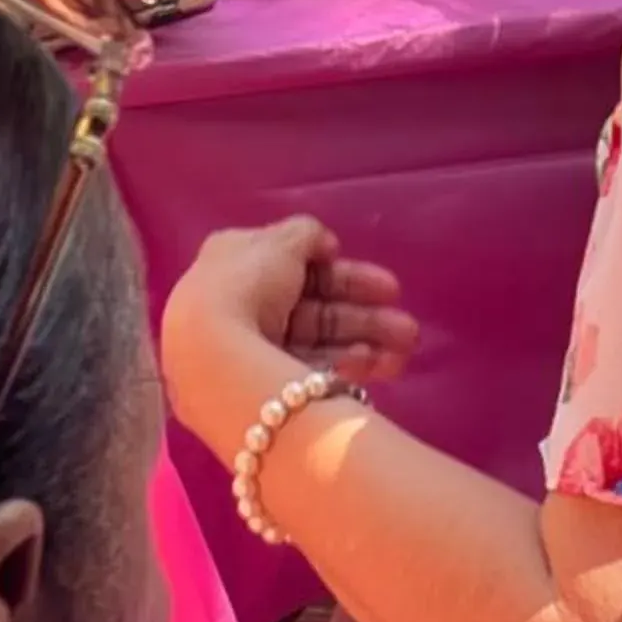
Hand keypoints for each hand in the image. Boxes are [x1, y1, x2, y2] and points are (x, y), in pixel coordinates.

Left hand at [163, 220, 421, 412]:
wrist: (213, 360)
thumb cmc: (244, 286)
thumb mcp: (280, 242)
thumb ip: (307, 234)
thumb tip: (324, 244)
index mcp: (235, 264)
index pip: (295, 264)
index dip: (339, 271)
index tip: (373, 279)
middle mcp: (242, 306)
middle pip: (313, 307)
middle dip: (364, 313)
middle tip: (408, 327)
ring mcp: (251, 351)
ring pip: (318, 342)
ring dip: (366, 342)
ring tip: (406, 350)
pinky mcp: (259, 387)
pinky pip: (310, 369)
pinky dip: (345, 365)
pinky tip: (381, 367)